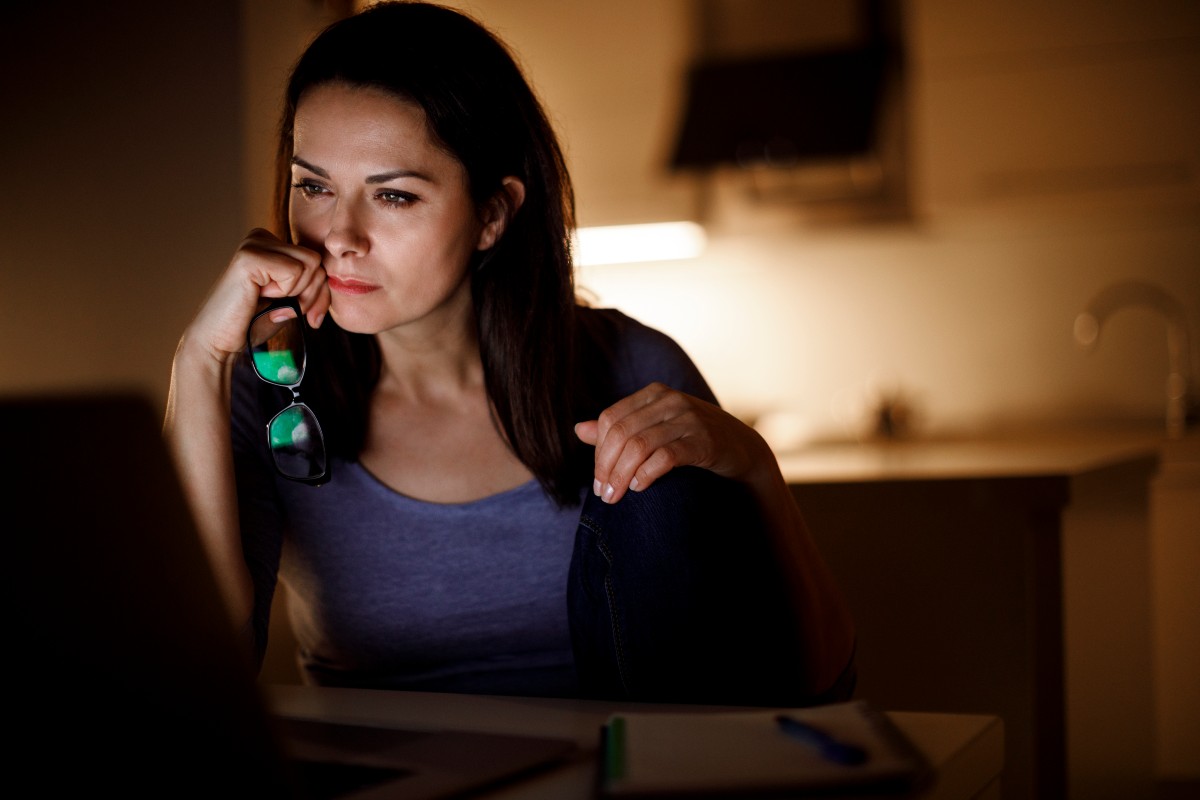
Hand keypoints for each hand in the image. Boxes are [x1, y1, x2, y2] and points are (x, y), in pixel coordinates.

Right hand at [183, 228, 329, 366]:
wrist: (219, 341)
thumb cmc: (254, 322)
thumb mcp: (294, 301)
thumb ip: (314, 286)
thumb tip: (337, 280)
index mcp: (271, 244)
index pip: (317, 260)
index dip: (318, 291)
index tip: (306, 313)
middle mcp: (261, 237)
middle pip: (317, 261)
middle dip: (311, 294)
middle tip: (284, 310)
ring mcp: (254, 244)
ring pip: (311, 265)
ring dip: (298, 294)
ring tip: (269, 301)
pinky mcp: (250, 257)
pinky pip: (295, 272)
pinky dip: (285, 293)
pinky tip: (259, 297)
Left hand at [574, 382, 770, 503]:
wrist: (743, 448)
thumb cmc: (693, 439)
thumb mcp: (656, 429)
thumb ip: (619, 429)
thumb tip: (579, 430)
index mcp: (654, 393)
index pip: (611, 419)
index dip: (598, 451)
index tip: (598, 480)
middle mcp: (670, 400)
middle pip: (622, 432)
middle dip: (606, 466)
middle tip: (604, 494)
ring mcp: (688, 418)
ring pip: (639, 445)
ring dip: (622, 475)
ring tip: (615, 496)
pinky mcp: (704, 440)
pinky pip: (665, 456)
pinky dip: (647, 473)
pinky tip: (640, 487)